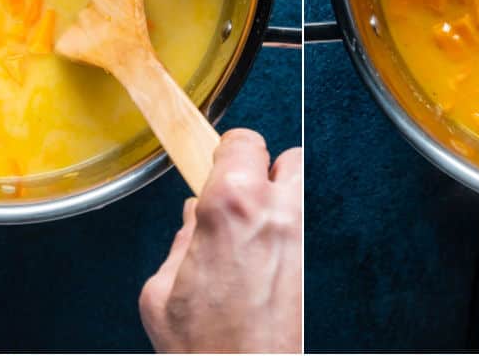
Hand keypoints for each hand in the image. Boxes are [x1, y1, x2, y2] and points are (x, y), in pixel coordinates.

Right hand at [140, 129, 301, 352]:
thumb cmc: (205, 349)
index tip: (216, 164)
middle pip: (286, 158)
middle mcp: (276, 214)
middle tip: (237, 198)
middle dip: (262, 173)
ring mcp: (303, 240)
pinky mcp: (316, 268)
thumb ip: (181, 245)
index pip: (241, 142)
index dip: (226, 152)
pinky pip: (308, 231)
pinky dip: (291, 235)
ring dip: (283, 200)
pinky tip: (266, 263)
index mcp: (230, 207)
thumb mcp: (161, 292)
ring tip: (255, 230)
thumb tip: (192, 227)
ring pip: (304, 192)